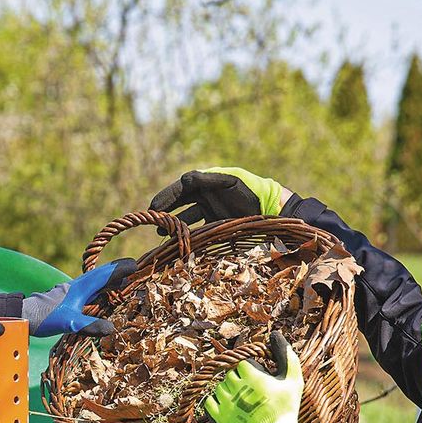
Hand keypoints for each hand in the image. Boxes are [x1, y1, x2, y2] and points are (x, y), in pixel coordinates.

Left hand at [24, 258, 137, 336]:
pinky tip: (103, 296)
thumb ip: (90, 325)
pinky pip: (90, 290)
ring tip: (125, 281)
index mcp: (81, 287)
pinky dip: (101, 290)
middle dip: (118, 271)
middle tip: (135, 268)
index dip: (120, 269)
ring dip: (110, 280)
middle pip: (102, 275)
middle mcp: (79, 286)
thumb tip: (112, 329)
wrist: (24, 316)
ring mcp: (74, 291)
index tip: (135, 265)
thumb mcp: (70, 323)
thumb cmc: (46, 317)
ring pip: (96, 282)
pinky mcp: (69, 298)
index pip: (104, 275)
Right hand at [148, 167, 286, 227]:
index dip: (166, 197)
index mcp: (206, 182)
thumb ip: (208, 179)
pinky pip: (196, 229)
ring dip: (173, 225)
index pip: (180, 189)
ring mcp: (209, 210)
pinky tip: (178, 242)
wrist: (269, 209)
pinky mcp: (215, 224)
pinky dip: (187, 235)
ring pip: (185, 218)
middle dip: (164, 211)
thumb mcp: (230, 181)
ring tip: (161, 234)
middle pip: (179, 203)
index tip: (154, 207)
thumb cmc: (251, 190)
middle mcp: (205, 196)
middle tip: (151, 220)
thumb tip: (184, 179)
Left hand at [203, 333, 305, 422]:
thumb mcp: (293, 379)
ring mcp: (225, 401)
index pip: (243, 363)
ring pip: (219, 386)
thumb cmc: (286, 407)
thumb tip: (275, 334)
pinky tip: (231, 407)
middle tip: (253, 392)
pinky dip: (217, 402)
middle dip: (240, 380)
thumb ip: (286, 354)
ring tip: (243, 401)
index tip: (261, 380)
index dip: (253, 370)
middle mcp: (235, 386)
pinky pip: (210, 401)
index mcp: (251, 375)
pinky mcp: (219, 416)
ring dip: (229, 391)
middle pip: (230, 373)